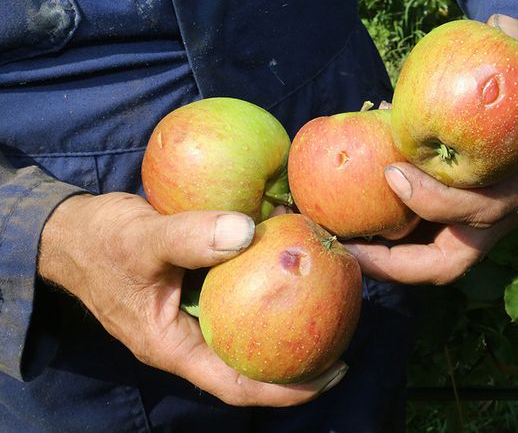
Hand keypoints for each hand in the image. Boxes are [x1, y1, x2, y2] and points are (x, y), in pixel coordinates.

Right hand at [38, 192, 346, 405]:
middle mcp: (187, 338)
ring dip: (283, 322)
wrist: (71, 232)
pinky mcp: (195, 290)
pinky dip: (264, 287)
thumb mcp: (142, 240)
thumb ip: (189, 237)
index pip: (236, 384)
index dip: (285, 389)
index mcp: (174, 346)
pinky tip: (291, 265)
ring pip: (245, 329)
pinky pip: (236, 297)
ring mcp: (191, 315)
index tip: (332, 374)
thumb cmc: (101, 242)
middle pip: (249, 363)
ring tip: (329, 306)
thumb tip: (247, 231)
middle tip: (343, 340)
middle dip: (296, 360)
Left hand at [346, 15, 517, 284]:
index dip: (434, 198)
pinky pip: (429, 239)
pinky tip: (359, 212)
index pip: (481, 210)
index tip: (392, 172)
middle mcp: (507, 216)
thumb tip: (498, 25)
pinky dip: (395, 234)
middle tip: (345, 245)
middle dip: (397, 263)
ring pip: (435, 261)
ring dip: (388, 259)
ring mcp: (487, 223)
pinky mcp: (469, 216)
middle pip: (450, 263)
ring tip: (339, 238)